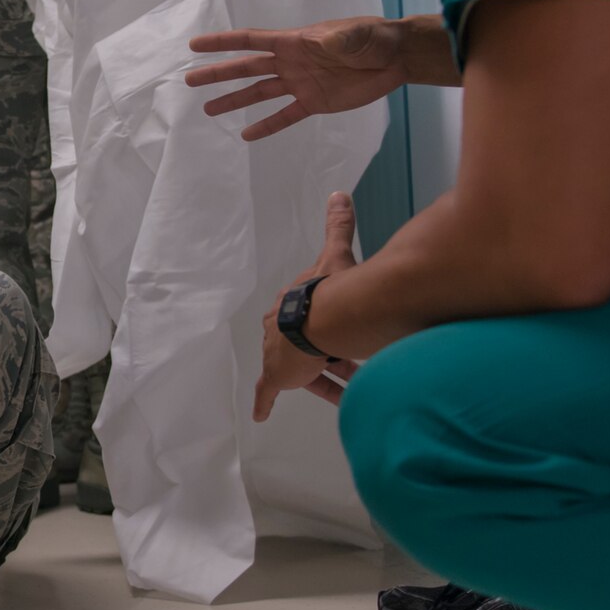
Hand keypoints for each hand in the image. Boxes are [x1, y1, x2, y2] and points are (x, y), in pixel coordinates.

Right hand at [186, 15, 407, 140]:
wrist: (396, 58)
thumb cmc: (375, 39)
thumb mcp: (357, 36)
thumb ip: (339, 40)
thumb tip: (323, 42)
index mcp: (294, 42)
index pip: (251, 41)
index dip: (222, 43)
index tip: (195, 46)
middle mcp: (291, 62)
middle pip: (246, 68)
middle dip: (218, 74)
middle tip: (189, 80)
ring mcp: (300, 83)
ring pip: (259, 93)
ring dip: (235, 101)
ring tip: (209, 110)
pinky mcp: (314, 103)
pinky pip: (285, 116)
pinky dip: (267, 126)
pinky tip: (247, 135)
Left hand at [255, 192, 361, 421]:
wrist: (324, 316)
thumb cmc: (331, 288)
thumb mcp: (334, 255)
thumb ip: (337, 227)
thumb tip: (340, 194)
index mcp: (291, 301)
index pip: (298, 314)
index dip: (316, 322)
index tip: (332, 330)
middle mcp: (280, 328)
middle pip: (300, 344)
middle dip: (324, 353)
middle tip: (348, 361)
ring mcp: (278, 354)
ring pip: (301, 372)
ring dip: (325, 380)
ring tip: (351, 388)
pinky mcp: (277, 377)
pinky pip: (266, 393)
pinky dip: (263, 402)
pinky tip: (258, 415)